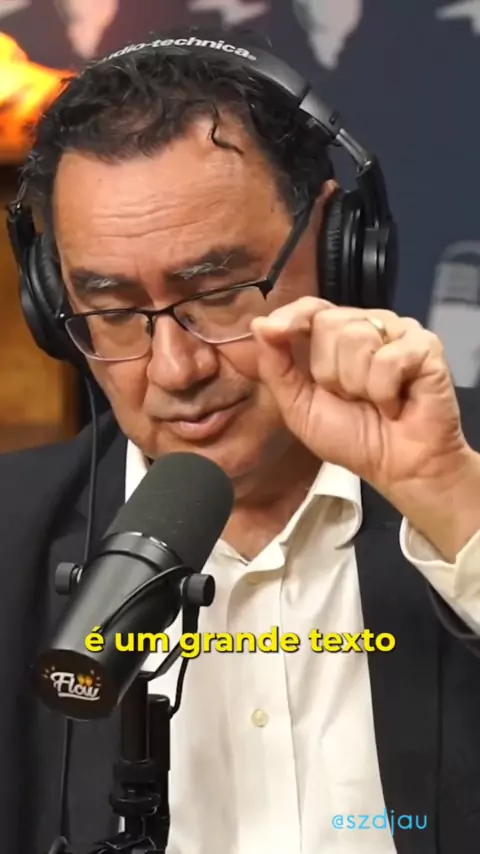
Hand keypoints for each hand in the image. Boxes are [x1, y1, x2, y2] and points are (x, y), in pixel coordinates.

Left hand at [251, 298, 469, 492]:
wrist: (397, 468)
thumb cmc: (352, 438)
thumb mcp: (299, 406)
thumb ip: (276, 366)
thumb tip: (259, 323)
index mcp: (337, 336)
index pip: (311, 307)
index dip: (293, 316)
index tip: (275, 331)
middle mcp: (368, 325)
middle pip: (329, 322)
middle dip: (330, 373)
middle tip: (350, 398)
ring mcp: (399, 332)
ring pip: (357, 338)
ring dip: (358, 385)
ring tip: (374, 402)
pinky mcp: (426, 347)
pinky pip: (388, 358)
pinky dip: (384, 391)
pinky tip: (395, 403)